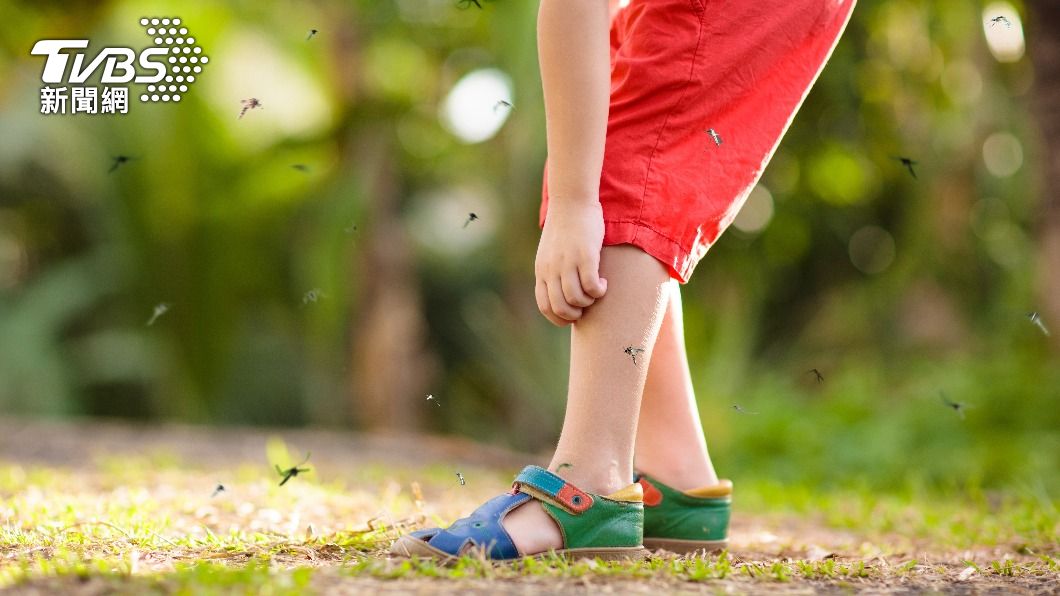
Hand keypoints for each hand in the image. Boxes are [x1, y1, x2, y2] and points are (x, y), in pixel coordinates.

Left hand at [534, 200, 607, 325]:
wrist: (571, 201)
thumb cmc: (565, 227)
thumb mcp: (551, 252)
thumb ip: (553, 271)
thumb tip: (562, 292)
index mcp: (542, 270)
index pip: (545, 307)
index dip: (559, 318)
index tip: (573, 314)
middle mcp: (551, 269)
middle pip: (561, 308)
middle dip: (576, 313)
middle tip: (587, 304)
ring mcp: (567, 263)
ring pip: (577, 299)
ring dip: (590, 301)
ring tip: (596, 289)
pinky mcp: (585, 255)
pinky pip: (592, 286)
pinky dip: (599, 290)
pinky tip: (604, 282)